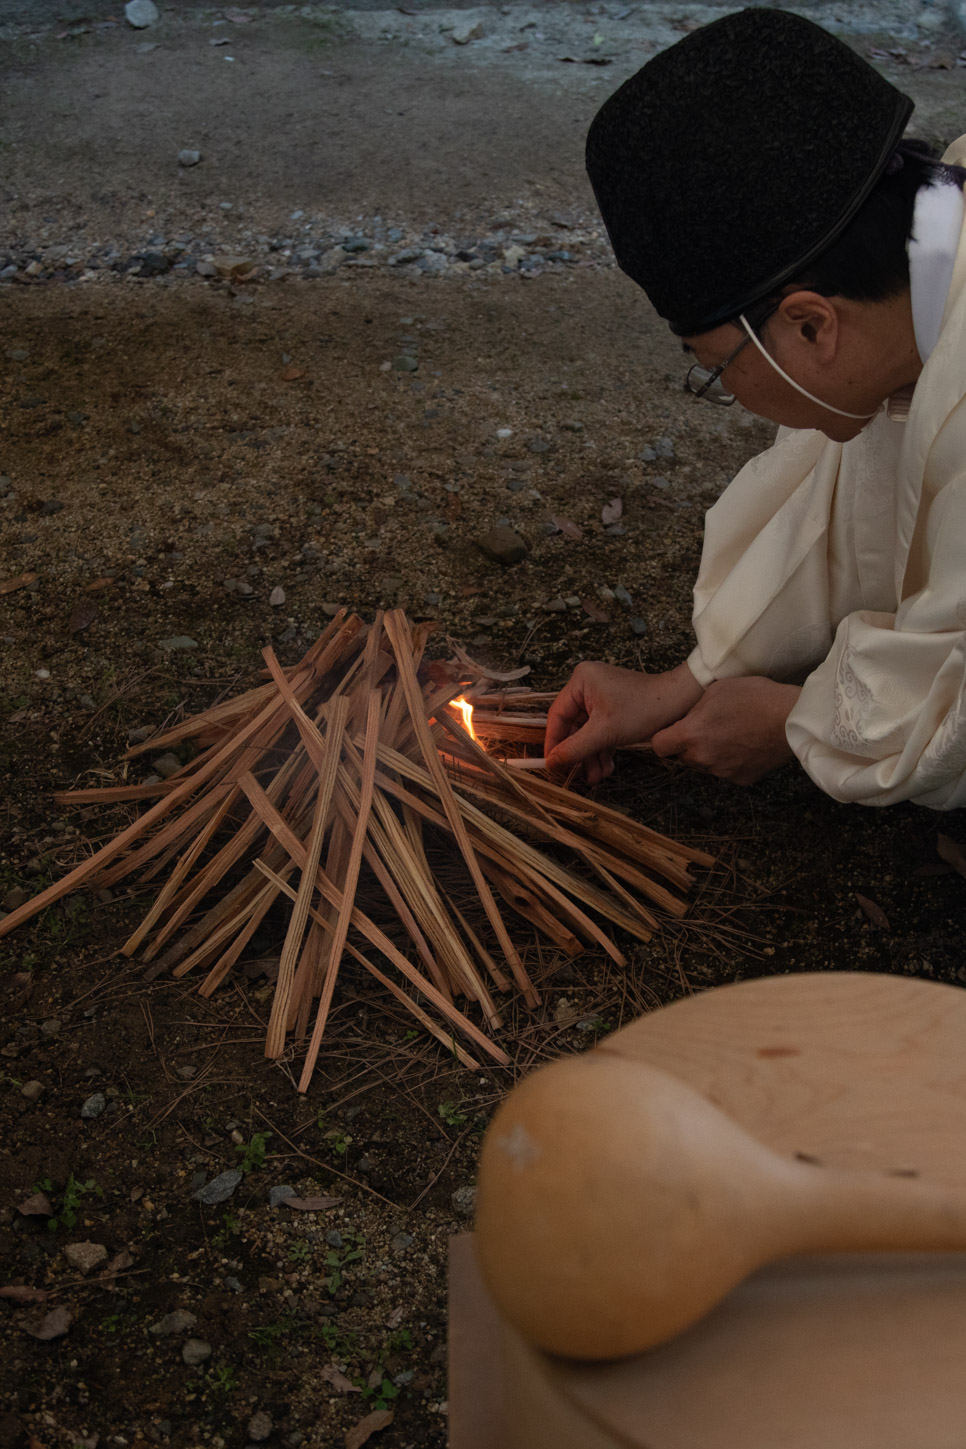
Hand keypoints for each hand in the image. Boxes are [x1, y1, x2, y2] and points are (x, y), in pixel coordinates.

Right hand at [545, 661, 703, 784]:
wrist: (681, 703)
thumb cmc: (644, 708)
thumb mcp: (605, 732)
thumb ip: (575, 749)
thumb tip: (551, 763)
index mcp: (581, 681)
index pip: (557, 716)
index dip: (554, 742)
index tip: (551, 764)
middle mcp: (588, 686)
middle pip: (573, 727)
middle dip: (578, 753)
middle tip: (577, 775)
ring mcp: (601, 698)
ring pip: (587, 733)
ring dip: (591, 756)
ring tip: (596, 777)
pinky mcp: (614, 709)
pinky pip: (600, 732)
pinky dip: (602, 749)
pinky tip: (606, 768)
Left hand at [651, 677, 800, 784]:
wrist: (790, 718)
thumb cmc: (754, 697)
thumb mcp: (716, 690)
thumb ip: (695, 709)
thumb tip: (689, 719)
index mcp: (691, 735)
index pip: (660, 746)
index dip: (664, 737)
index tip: (674, 731)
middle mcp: (703, 758)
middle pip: (684, 756)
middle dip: (691, 744)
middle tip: (710, 727)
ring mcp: (722, 771)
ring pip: (706, 764)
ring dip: (712, 753)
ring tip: (733, 733)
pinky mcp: (742, 779)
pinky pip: (728, 771)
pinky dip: (732, 761)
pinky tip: (747, 744)